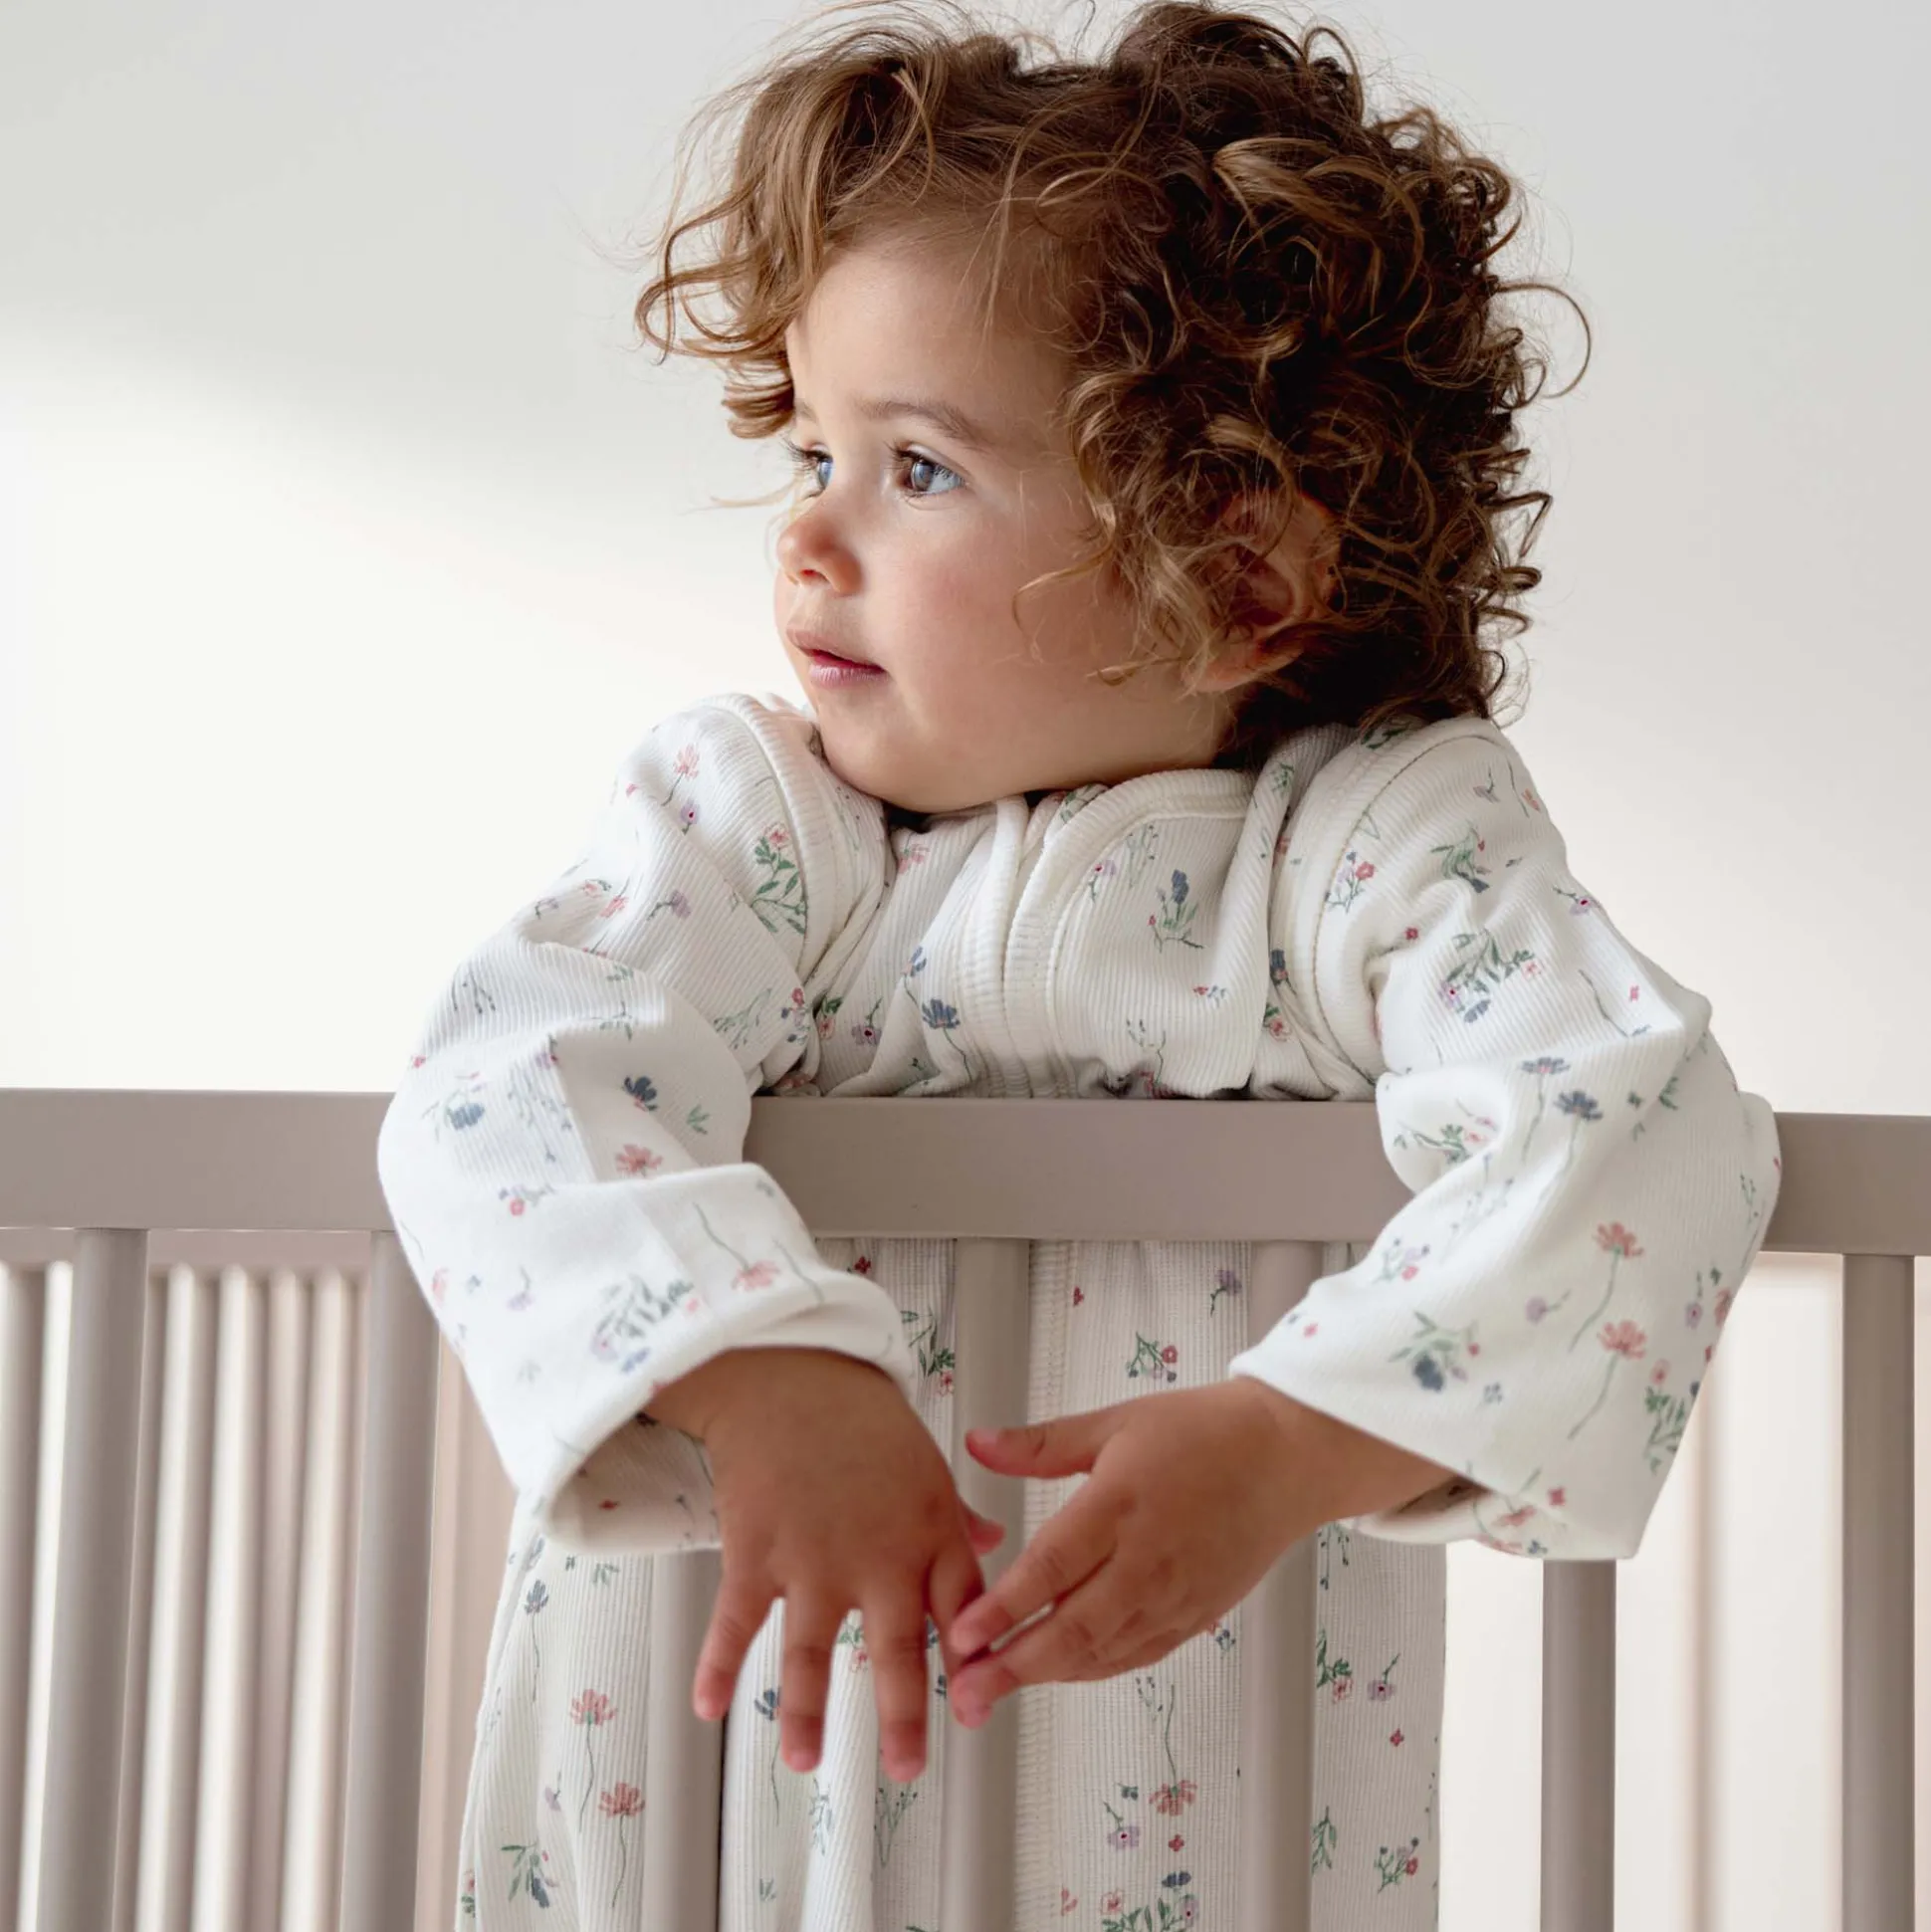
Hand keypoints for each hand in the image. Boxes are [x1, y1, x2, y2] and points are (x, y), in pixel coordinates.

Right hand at [644, 1346, 1002, 1781]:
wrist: (786, 1373)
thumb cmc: (860, 1416)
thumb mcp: (926, 1461)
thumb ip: (958, 1515)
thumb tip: (991, 1545)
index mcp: (929, 1532)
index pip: (961, 1611)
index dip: (971, 1663)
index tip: (976, 1713)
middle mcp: (877, 1556)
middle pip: (896, 1650)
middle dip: (903, 1716)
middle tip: (908, 1770)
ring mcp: (814, 1559)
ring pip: (811, 1652)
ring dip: (807, 1711)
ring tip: (805, 1762)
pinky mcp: (757, 1552)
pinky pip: (736, 1622)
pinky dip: (717, 1666)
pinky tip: (708, 1708)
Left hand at [943, 1379, 1452, 1725]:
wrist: (1286, 1459)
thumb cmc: (1204, 1434)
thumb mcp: (1115, 1422)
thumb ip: (1042, 1444)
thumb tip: (978, 1444)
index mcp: (1120, 1505)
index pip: (1052, 1568)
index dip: (1004, 1608)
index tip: (963, 1632)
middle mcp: (1146, 1561)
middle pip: (1071, 1628)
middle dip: (1012, 1665)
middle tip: (963, 1690)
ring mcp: (1173, 1596)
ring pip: (1100, 1652)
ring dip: (1044, 1676)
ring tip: (992, 1691)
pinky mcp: (1195, 1617)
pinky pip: (1133, 1655)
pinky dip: (1089, 1670)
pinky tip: (1056, 1673)